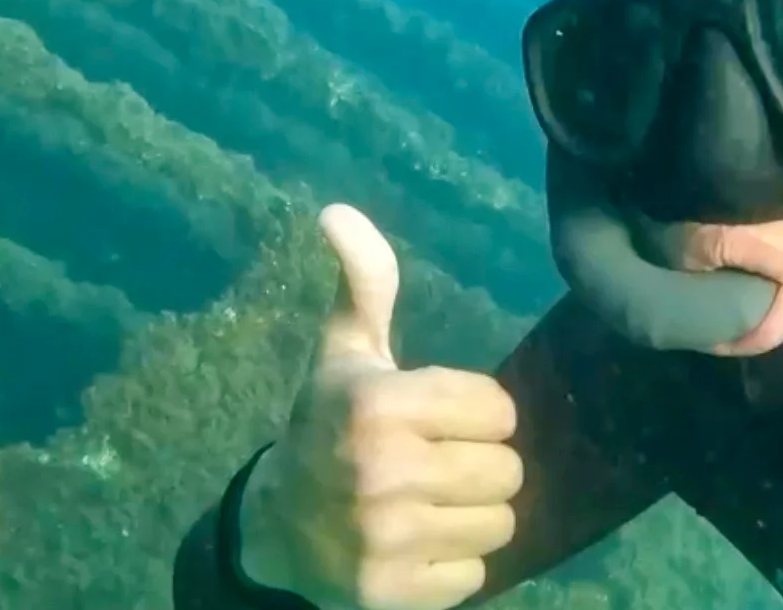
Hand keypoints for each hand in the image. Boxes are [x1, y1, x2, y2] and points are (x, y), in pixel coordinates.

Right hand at [238, 204, 521, 609]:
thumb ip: (364, 283)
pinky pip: (475, 576)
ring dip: (472, 513)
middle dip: (477, 464)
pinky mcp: (394, 594)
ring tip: (428, 503)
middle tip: (433, 463)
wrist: (276, 526)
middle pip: (507, 470)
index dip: (475, 412)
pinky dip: (453, 562)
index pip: (499, 411)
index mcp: (378, 406)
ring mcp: (389, 542)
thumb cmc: (325, 425)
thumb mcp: (345, 352)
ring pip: (500, 523)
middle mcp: (384, 474)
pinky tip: (416, 545)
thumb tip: (338, 211)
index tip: (436, 417)